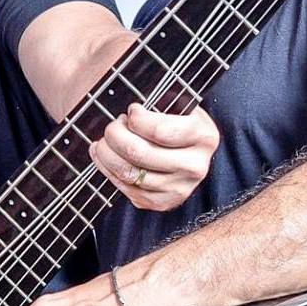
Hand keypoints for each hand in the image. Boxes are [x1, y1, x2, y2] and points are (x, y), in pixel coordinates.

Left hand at [90, 103, 218, 211]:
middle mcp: (194, 167)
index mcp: (203, 137)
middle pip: (138, 152)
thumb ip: (162, 103)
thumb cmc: (179, 124)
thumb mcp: (181, 107)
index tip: (132, 111)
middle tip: (112, 126)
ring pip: (127, 172)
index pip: (159, 130)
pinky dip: (106, 168)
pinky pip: (124, 186)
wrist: (191, 156)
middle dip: (114, 134)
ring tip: (104, 140)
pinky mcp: (160, 202)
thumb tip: (132, 110)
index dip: (136, 119)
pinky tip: (103, 155)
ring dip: (106, 153)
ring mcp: (178, 189)